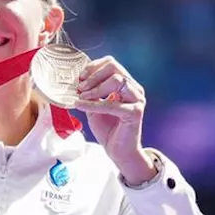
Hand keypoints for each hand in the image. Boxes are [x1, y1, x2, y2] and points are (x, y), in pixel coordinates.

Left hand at [72, 56, 155, 183]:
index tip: (79, 77)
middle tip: (79, 88)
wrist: (118, 151)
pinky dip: (93, 104)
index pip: (111, 63)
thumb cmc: (108, 129)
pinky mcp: (135, 112)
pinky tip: (80, 106)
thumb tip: (76, 81)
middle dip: (93, 76)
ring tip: (81, 97)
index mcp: (126, 84)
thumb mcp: (95, 106)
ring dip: (95, 88)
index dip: (93, 67)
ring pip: (117, 81)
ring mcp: (137, 99)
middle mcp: (134, 89)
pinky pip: (112, 104)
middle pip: (114, 68)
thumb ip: (89, 92)